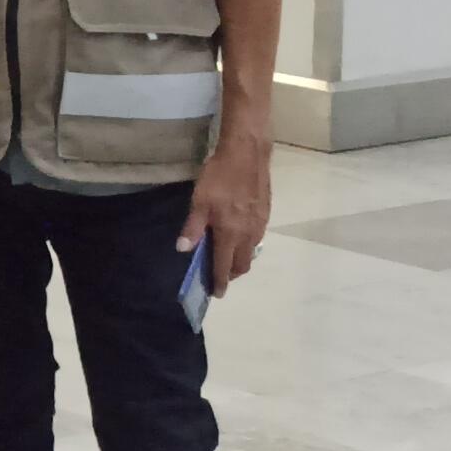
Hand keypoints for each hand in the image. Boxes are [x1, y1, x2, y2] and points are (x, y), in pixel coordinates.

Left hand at [180, 130, 271, 293]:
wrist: (247, 155)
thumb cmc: (219, 177)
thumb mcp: (199, 201)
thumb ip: (193, 228)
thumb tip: (183, 249)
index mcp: (230, 233)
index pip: (224, 266)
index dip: (220, 281)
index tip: (217, 294)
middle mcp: (248, 234)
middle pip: (242, 264)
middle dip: (231, 274)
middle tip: (220, 275)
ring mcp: (260, 225)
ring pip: (251, 252)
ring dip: (240, 259)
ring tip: (227, 257)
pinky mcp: (266, 215)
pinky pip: (256, 239)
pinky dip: (247, 245)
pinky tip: (238, 236)